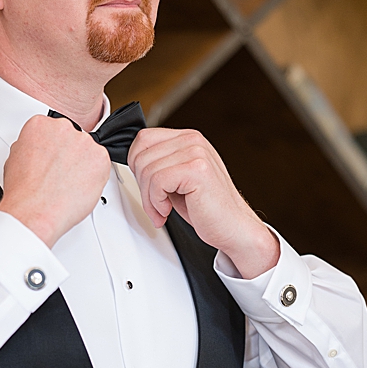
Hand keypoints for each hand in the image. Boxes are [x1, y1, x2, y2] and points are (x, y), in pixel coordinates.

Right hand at [0, 114, 111, 246]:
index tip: (54, 158)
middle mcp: (64, 128)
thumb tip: (39, 149)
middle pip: (73, 139)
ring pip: (89, 151)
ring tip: (69, 183)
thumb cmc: (25, 190)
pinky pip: (102, 164)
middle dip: (70, 155)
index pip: (54, 130)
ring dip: (84, 165)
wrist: (36, 210)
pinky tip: (81, 185)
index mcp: (40, 124)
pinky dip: (96, 175)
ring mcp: (84, 141)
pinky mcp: (101, 157)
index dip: (55, 148)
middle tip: (62, 173)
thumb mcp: (15, 157)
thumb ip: (32, 145)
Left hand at [126, 127, 277, 277]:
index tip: (147, 187)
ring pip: (147, 170)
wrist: (234, 228)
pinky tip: (168, 211)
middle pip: (141, 154)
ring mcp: (196, 152)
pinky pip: (157, 182)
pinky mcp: (197, 170)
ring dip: (149, 198)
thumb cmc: (208, 208)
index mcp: (188, 139)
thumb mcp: (177, 180)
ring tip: (162, 211)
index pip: (144, 139)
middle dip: (141, 185)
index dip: (136, 165)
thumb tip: (132, 162)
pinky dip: (156, 202)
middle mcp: (193, 141)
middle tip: (154, 204)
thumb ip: (159, 165)